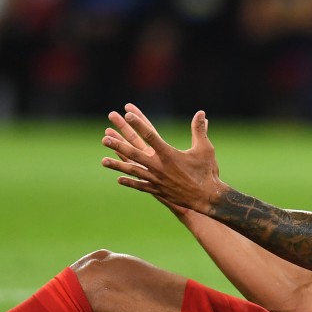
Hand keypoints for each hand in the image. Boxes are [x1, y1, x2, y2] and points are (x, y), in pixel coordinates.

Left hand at [101, 104, 223, 214]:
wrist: (207, 198)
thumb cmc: (207, 172)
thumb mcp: (205, 149)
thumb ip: (199, 130)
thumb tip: (201, 113)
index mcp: (169, 154)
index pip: (150, 135)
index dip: (139, 123)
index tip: (128, 114)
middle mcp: (159, 166)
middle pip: (134, 153)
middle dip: (118, 145)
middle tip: (104, 138)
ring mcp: (156, 180)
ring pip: (132, 170)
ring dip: (117, 165)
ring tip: (103, 161)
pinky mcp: (158, 190)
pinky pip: (140, 185)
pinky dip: (129, 182)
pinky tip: (119, 179)